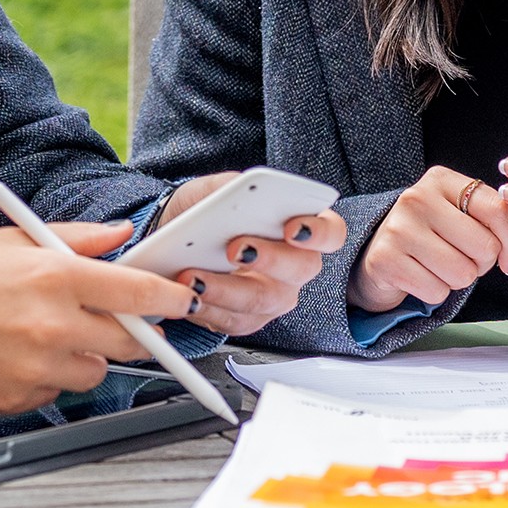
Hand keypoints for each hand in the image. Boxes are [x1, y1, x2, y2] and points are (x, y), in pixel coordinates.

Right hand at [0, 223, 196, 414]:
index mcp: (53, 275)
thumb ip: (74, 238)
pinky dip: (47, 379)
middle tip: (108, 318)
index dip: (167, 299)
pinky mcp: (15, 401)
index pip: (135, 293)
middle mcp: (50, 323)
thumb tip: (120, 236)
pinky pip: (54, 394)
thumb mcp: (9, 242)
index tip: (182, 300)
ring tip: (38, 332)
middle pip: (126, 341)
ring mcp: (34, 368)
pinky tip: (11, 356)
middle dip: (128, 331)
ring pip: (93, 371)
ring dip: (82, 354)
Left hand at [156, 172, 346, 335]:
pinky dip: (209, 308)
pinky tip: (190, 295)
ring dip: (226, 289)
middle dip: (269, 258)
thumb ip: (230, 186)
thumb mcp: (214, 188)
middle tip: (235, 248)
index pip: (331, 232)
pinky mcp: (248, 319)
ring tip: (193, 276)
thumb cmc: (207, 209)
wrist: (177, 236)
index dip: (318, 232)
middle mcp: (295, 265)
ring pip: (263, 300)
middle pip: (302, 268)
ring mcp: (274, 295)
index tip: (292, 227)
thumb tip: (239, 191)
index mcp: (301, 227)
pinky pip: (235, 321)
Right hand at [349, 165, 507, 312]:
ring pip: (463, 273)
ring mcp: (399, 227)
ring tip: (438, 266)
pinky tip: (420, 276)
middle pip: (484, 246)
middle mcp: (417, 198)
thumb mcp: (457, 213)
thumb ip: (490, 217)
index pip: (497, 209)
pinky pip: (438, 291)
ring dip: (457, 280)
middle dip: (482, 264)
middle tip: (463, 259)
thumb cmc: (428, 235)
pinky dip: (435, 292)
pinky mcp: (386, 259)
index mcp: (441, 180)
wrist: (376, 252)